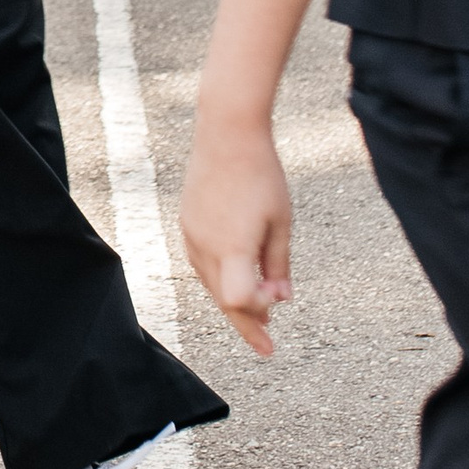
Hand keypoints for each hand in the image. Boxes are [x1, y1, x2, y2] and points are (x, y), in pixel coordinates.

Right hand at [177, 119, 294, 358]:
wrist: (227, 134)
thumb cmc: (261, 175)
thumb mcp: (281, 222)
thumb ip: (279, 264)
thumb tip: (282, 298)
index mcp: (232, 248)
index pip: (236, 302)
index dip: (256, 321)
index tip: (274, 328)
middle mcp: (206, 246)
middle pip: (222, 299)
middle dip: (247, 319)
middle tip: (268, 335)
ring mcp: (192, 234)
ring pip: (210, 282)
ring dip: (232, 298)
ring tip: (257, 309)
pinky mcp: (187, 223)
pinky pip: (201, 262)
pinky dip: (220, 277)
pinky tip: (236, 275)